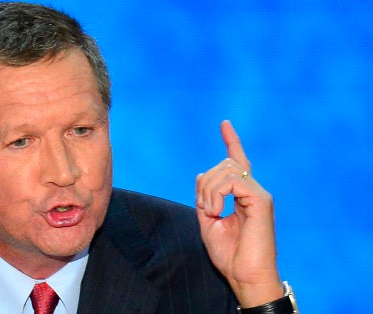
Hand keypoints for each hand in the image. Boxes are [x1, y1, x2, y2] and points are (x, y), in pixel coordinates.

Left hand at [195, 120, 282, 306]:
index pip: (237, 161)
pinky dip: (217, 194)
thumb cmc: (229, 254)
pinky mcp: (261, 200)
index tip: (225, 123)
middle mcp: (253, 191)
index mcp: (242, 196)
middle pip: (223, 164)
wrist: (245, 275)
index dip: (231, 141)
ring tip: (211, 213)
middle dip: (205, 183)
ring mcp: (259, 194)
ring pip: (225, 170)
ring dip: (208, 191)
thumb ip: (204, 198)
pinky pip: (232, 181)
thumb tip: (201, 175)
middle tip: (205, 209)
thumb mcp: (208, 222)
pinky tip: (217, 211)